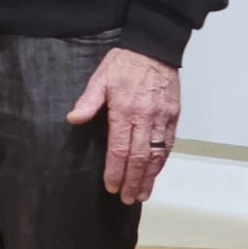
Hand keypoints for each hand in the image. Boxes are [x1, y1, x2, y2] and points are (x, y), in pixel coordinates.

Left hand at [66, 47, 180, 204]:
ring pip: (157, 155)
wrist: (153, 49)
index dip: (116, 171)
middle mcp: (146, 118)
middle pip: (140, 157)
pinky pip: (168, 145)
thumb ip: (88, 101)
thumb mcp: (100, 78)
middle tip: (127, 199)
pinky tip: (155, 173)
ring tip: (142, 194)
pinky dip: (162, 162)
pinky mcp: (174, 116)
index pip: (120, 149)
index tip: (111, 187)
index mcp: (125, 110)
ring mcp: (163, 119)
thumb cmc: (122, 64)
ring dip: (150, 177)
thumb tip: (73, 119)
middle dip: (133, 181)